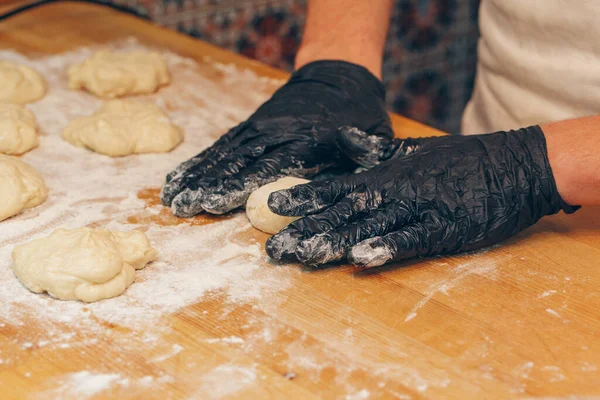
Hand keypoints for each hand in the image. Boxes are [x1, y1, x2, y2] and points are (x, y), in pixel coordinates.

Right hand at [161, 61, 391, 216]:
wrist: (338, 77)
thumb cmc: (356, 118)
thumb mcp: (369, 140)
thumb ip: (354, 167)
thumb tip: (345, 193)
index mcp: (307, 141)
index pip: (268, 166)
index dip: (241, 184)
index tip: (218, 203)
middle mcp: (276, 133)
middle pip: (237, 161)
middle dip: (208, 185)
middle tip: (184, 207)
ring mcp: (260, 128)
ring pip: (223, 153)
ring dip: (196, 176)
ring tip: (172, 198)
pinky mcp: (250, 126)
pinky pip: (221, 145)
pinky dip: (199, 162)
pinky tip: (179, 178)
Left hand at [265, 126, 578, 266]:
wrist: (514, 164)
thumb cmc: (461, 160)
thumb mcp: (416, 151)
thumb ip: (380, 154)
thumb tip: (348, 147)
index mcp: (385, 174)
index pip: (335, 186)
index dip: (303, 198)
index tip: (272, 207)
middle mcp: (394, 190)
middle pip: (341, 212)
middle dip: (306, 230)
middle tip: (274, 249)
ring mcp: (418, 208)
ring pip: (368, 226)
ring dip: (334, 241)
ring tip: (304, 256)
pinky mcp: (444, 227)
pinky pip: (410, 239)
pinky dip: (386, 246)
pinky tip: (362, 257)